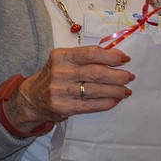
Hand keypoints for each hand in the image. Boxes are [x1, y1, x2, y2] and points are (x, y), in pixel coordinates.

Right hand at [7, 45, 134, 132]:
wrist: (31, 98)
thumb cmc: (53, 76)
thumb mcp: (63, 62)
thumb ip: (84, 58)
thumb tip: (114, 57)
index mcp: (61, 56)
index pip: (90, 53)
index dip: (111, 56)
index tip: (125, 59)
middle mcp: (60, 72)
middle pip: (96, 72)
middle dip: (117, 75)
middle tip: (129, 77)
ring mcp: (61, 91)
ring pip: (95, 90)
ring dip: (115, 90)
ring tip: (126, 90)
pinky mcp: (64, 108)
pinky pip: (90, 105)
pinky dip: (106, 103)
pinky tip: (115, 100)